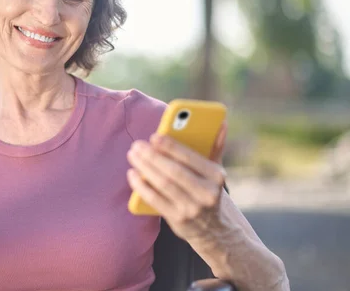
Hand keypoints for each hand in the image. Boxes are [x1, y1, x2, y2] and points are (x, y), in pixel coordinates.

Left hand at [126, 125, 227, 242]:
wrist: (216, 230)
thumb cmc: (209, 190)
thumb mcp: (216, 171)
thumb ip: (215, 147)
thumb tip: (221, 122)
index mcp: (216, 176)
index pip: (190, 158)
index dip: (170, 147)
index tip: (154, 137)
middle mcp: (206, 193)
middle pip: (173, 171)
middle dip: (152, 156)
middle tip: (137, 145)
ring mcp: (192, 208)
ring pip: (163, 184)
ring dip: (144, 168)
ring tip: (133, 155)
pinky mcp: (178, 220)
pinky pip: (155, 200)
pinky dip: (141, 186)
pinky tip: (132, 174)